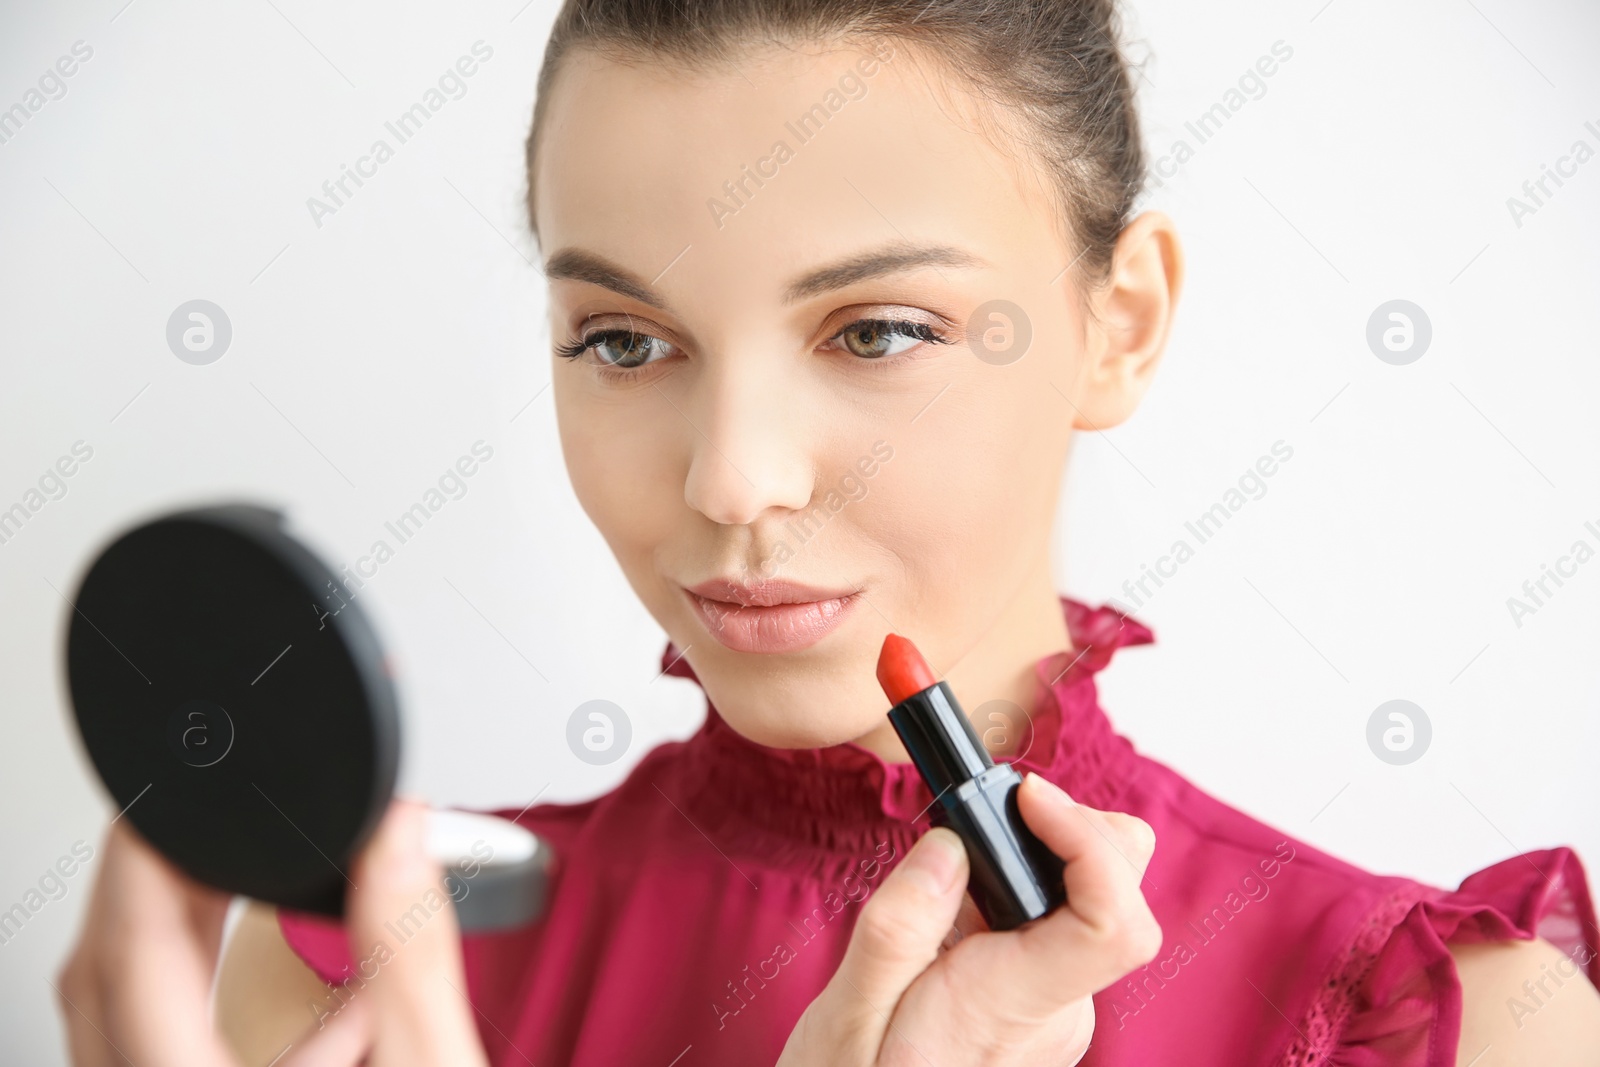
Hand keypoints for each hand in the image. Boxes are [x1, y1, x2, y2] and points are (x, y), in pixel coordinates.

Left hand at [55, 799, 488, 1066]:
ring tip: (281, 907)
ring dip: (190, 952)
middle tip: (226, 823)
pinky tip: (331, 1012)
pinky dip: (222, 1016)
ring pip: (124, 1029)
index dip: (145, 855)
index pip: (132, 958)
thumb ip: (407, 950)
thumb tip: (392, 838)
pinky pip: (165, 1063)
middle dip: (166, 888)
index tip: (171, 789)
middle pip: (109, 986)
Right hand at [778, 772, 1159, 1065]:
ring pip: (1090, 906)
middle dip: (1072, 828)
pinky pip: (1059, 928)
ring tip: (961, 852)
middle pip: (1117, 897)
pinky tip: (960, 895)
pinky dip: (1023, 888)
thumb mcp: (848, 1014)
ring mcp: (1055, 1010)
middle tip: (995, 806)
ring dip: (1041, 857)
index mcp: (1011, 1009)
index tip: (1028, 796)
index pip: (1114, 924)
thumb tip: (952, 845)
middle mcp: (1056, 1010)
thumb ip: (901, 925)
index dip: (1090, 842)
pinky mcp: (1041, 1006)